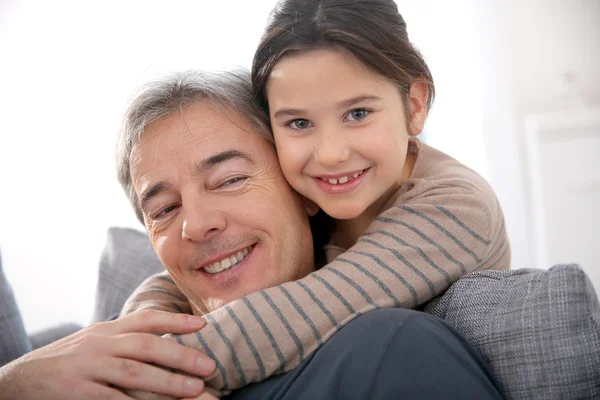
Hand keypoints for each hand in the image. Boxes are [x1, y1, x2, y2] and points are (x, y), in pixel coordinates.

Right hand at [0, 310, 215, 399]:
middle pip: (146, 346)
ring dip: (167, 381)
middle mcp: (100, 345)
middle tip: (209, 365)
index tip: (202, 325)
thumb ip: (126, 337)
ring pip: (133, 373)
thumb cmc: (70, 360)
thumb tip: (167, 338)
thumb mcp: (96, 340)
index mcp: (107, 330)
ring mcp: (89, 369)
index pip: (146, 319)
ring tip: (195, 389)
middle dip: (180, 355)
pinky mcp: (78, 393)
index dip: (176, 321)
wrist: (22, 379)